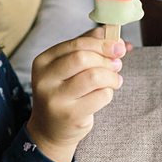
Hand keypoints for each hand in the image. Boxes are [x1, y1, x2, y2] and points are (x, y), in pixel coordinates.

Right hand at [25, 28, 124, 161]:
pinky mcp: (70, 116)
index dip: (101, 43)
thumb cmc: (64, 92)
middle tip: (117, 64)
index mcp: (43, 61)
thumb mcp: (67, 67)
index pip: (76, 44)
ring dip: (111, 76)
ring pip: (94, 77)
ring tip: (115, 80)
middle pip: (83, 58)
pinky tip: (106, 94)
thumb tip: (108, 31)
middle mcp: (45, 79)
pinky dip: (109, 92)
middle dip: (106, 59)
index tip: (118, 45)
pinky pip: (100, 96)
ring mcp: (56, 99)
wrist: (50, 130)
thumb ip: (86, 46)